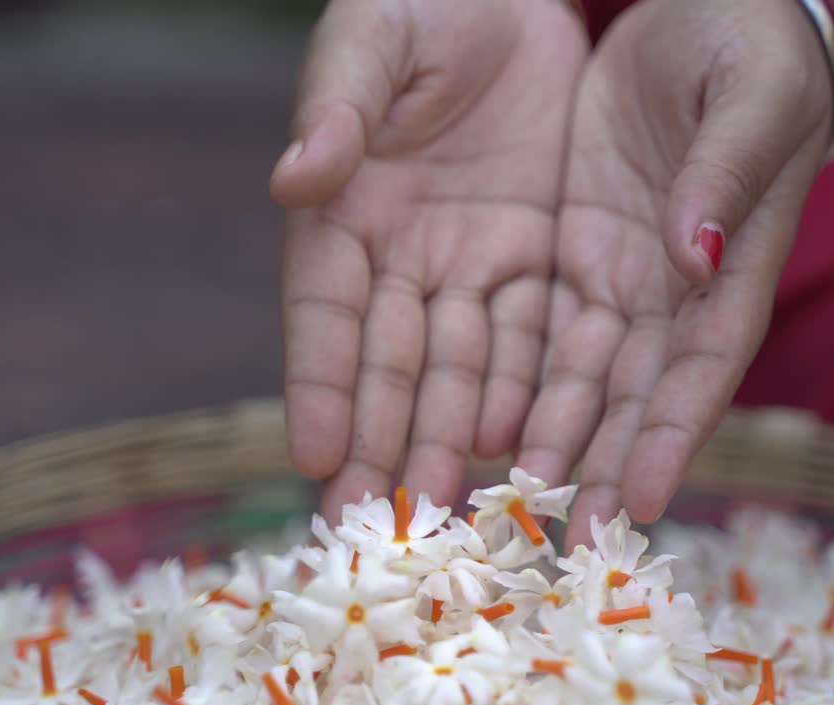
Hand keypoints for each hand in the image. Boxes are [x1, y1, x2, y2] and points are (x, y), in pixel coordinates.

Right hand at [273, 0, 587, 522]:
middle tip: (379, 524)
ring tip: (447, 508)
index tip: (315, 456)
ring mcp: (473, 259)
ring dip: (450, 437)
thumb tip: (294, 180)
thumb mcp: (372, 40)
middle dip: (383, 441)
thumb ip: (336, 106)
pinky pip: (533, 332)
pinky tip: (516, 444)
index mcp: (346, 209)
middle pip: (391, 361)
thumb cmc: (422, 2)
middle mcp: (404, 253)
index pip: (326, 310)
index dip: (320, 383)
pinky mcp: (539, 252)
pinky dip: (522, 388)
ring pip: (461, 364)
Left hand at [515, 0, 833, 546]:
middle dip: (595, 463)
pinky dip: (511, 381)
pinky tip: (476, 428)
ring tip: (501, 500)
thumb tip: (693, 255)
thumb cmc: (752, 46)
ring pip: (577, 377)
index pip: (701, 365)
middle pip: (632, 395)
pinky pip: (534, 329)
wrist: (711, 7)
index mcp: (730, 264)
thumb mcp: (748, 97)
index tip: (635, 501)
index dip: (670, 434)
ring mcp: (616, 274)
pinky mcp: (569, 250)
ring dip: (544, 439)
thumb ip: (725, 172)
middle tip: (553, 536)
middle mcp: (672, 290)